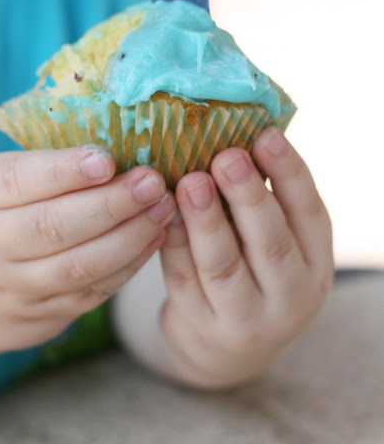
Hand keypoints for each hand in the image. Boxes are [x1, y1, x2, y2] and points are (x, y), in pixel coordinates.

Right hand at [0, 146, 175, 372]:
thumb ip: (42, 167)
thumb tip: (112, 147)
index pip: (18, 181)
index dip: (64, 171)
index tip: (106, 159)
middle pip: (53, 226)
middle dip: (112, 203)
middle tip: (152, 183)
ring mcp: (15, 287)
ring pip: (79, 265)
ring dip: (130, 235)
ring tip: (163, 208)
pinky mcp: (43, 316)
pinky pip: (92, 293)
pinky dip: (129, 265)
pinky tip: (153, 238)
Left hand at [160, 127, 332, 387]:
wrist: (228, 344)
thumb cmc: (252, 270)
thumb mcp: (274, 241)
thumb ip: (261, 199)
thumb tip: (235, 133)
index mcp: (314, 262)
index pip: (309, 214)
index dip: (289, 173)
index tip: (266, 135)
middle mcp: (289, 295)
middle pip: (270, 244)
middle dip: (248, 197)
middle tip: (227, 157)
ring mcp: (244, 318)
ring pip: (223, 267)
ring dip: (205, 222)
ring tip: (190, 183)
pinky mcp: (199, 324)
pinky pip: (183, 279)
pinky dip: (172, 243)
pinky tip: (163, 212)